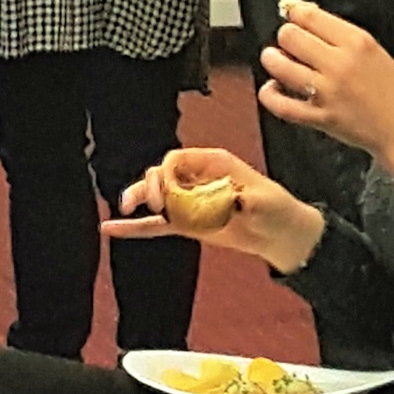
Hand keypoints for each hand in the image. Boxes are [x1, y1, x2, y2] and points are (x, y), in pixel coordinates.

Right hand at [115, 145, 323, 276]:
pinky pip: (157, 224)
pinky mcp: (187, 223)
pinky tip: (113, 228)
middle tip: (156, 204)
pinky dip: (136, 226)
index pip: (177, 158)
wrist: (280, 234)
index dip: (167, 172)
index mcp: (212, 163)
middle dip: (150, 185)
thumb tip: (231, 200)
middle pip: (161, 174)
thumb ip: (245, 199)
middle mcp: (196, 178)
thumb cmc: (276, 209)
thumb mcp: (265, 201)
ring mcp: (189, 201)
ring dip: (138, 198)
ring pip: (155, 196)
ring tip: (124, 209)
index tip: (167, 192)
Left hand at [258, 0, 393, 198]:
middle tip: (289, 43)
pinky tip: (271, 89)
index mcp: (357, 42)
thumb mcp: (376, 52)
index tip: (290, 13)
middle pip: (290, 36)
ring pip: (280, 65)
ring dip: (272, 60)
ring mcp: (328, 92)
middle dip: (285, 37)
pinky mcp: (321, 118)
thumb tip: (305, 15)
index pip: (309, 16)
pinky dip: (270, 95)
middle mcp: (340, 63)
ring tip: (274, 60)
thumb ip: (342, 36)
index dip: (293, 12)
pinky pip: (282, 105)